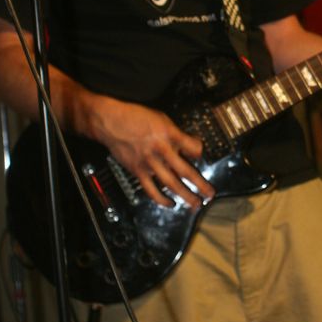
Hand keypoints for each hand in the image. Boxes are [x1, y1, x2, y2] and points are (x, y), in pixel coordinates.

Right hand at [87, 96, 214, 207]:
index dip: (200, 152)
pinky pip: (151, 189)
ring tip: (196, 204)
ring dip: (186, 196)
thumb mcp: (161, 118)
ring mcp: (150, 163)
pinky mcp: (138, 171)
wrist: (111, 121)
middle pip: (186, 171)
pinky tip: (171, 204)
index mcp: (169, 134)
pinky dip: (162, 199)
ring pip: (171, 184)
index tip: (202, 155)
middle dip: (200, 184)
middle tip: (210, 194)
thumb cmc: (135, 117)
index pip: (193, 147)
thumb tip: (187, 144)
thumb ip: (175, 133)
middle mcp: (162, 150)